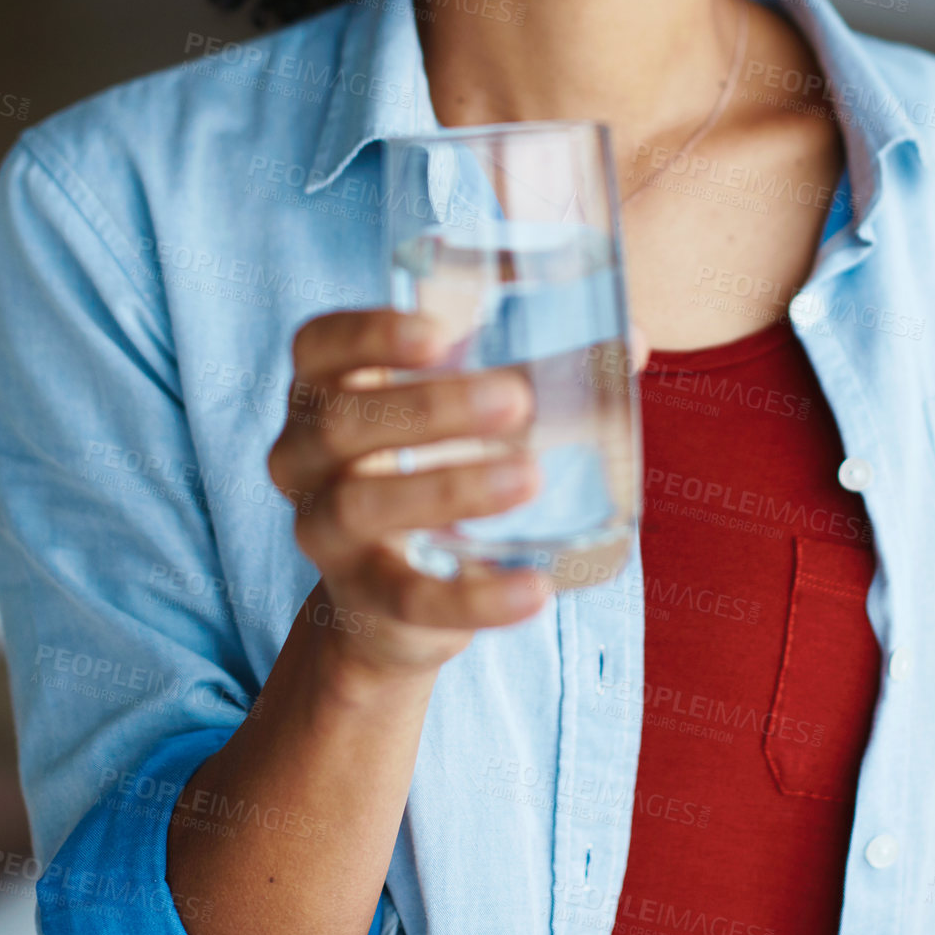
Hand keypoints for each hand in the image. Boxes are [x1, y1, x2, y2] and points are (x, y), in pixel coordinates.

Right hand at [268, 308, 548, 687]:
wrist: (391, 596)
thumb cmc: (433, 462)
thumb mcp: (460, 412)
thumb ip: (531, 368)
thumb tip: (633, 341)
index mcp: (324, 389)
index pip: (319, 346)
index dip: (370, 334)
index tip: (441, 333)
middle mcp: (302, 457)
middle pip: (343, 422)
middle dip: (431, 407)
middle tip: (516, 398)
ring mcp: (324, 533)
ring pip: (363, 505)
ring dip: (449, 488)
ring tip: (529, 477)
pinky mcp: (366, 601)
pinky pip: (412, 601)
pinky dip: (475, 598)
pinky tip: (534, 588)